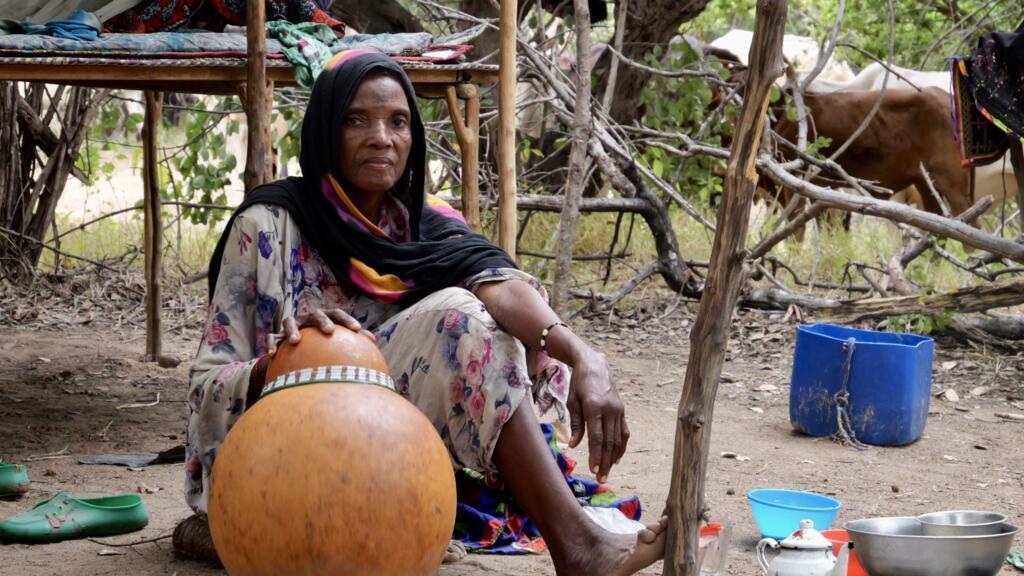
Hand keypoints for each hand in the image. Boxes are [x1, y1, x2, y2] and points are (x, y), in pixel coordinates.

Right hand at [265, 308, 374, 355]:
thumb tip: (374, 340)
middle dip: (322, 320)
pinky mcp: (277, 336)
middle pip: (315, 314)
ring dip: (292, 330)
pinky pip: (271, 336)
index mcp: (323, 318)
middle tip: (329, 331)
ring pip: (289, 321)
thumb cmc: (319, 344)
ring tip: (295, 341)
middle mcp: (307, 319)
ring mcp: (291, 325)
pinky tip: (273, 354)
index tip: (358, 330)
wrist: (293, 350)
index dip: (347, 320)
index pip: (336, 313)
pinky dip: (271, 343)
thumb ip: (351, 340)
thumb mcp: (334, 341)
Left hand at [566, 348, 628, 483]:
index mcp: (595, 407)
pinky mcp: (622, 411)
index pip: (597, 437)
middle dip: (604, 461)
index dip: (595, 454)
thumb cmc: (579, 384)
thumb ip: (575, 424)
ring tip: (606, 472)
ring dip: (612, 457)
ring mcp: (618, 410)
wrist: (595, 366)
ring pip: (618, 439)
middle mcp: (609, 410)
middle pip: (609, 441)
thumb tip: (573, 446)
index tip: (593, 469)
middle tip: (600, 478)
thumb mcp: (572, 402)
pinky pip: (623, 432)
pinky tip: (616, 458)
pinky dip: (621, 446)